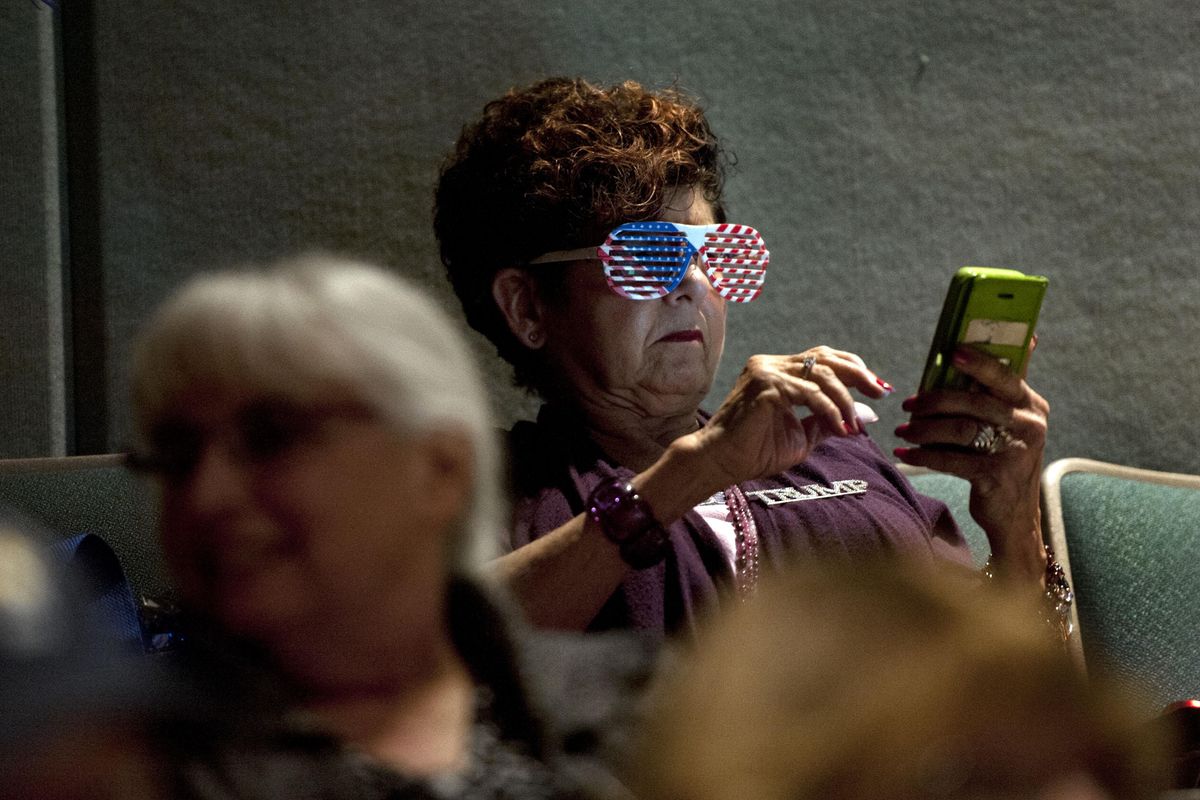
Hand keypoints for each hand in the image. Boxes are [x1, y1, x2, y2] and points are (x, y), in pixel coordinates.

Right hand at [683, 347, 891, 490]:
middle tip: (881, 392)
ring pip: (821, 375)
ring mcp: (766, 371)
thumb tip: (869, 415)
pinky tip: (840, 427)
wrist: (721, 462)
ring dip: (845, 400)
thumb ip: (831, 421)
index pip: (822, 358)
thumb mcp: (803, 436)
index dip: (854, 369)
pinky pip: (810, 394)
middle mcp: (771, 364)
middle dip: (859, 374)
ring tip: (853, 425)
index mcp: (778, 371)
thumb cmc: (755, 452)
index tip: (879, 389)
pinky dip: (830, 411)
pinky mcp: (766, 386)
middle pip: (825, 357)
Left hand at [893, 343, 1049, 581]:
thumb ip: (995, 391)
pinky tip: (904, 454)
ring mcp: (1015, 451)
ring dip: (924, 428)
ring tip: (903, 430)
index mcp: (1031, 405)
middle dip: (935, 401)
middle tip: (908, 405)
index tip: (952, 352)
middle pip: (974, 402)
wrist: (1014, 515)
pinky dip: (923, 455)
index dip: (979, 362)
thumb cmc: (1001, 459)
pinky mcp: (996, 476)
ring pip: (960, 429)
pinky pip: (952, 460)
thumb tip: (979, 343)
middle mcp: (1029, 424)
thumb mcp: (1009, 424)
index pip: (1004, 376)